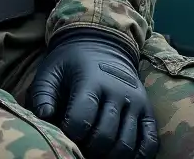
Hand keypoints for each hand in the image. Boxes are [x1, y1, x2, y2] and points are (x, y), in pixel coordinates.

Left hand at [27, 30, 158, 158]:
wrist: (102, 45)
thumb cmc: (71, 62)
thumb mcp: (51, 69)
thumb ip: (43, 92)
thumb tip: (44, 117)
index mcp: (91, 81)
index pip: (82, 119)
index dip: (70, 133)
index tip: (64, 132)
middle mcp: (117, 92)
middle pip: (105, 136)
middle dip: (89, 149)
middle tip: (80, 148)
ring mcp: (136, 103)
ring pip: (126, 144)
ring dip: (110, 156)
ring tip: (96, 152)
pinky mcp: (148, 111)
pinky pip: (150, 142)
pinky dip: (138, 156)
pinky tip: (121, 156)